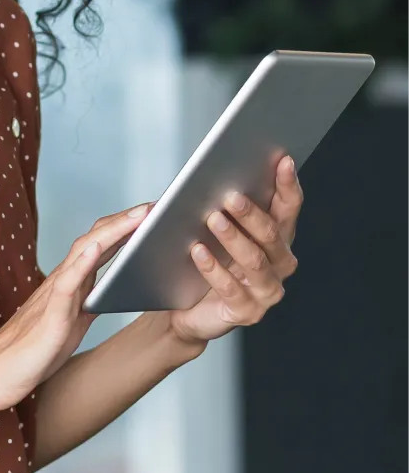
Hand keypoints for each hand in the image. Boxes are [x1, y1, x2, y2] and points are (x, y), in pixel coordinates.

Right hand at [0, 202, 155, 412]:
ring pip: (84, 252)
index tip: (154, 213)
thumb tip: (116, 288)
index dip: (127, 227)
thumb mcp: (73, 322)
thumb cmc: (35, 351)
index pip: (101, 244)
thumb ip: (89, 301)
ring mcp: (55, 294)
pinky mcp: (50, 315)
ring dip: (113, 231)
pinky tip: (96, 248)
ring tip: (138, 216)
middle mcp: (63, 280)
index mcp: (72, 282)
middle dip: (127, 220)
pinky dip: (81, 263)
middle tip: (156, 205)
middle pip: (96, 238)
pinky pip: (66, 284)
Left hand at [166, 154, 302, 347]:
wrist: (183, 308)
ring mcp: (266, 290)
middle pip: (271, 233)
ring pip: (255, 260)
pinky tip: (198, 252)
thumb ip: (212, 205)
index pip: (288, 207)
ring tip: (212, 220)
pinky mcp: (248, 312)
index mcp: (275, 236)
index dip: (288, 184)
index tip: (283, 160)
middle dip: (252, 213)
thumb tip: (208, 176)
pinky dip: (215, 270)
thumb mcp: (205, 227)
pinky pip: (233, 289)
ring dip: (233, 238)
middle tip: (230, 195)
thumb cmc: (200, 259)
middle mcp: (279, 263)